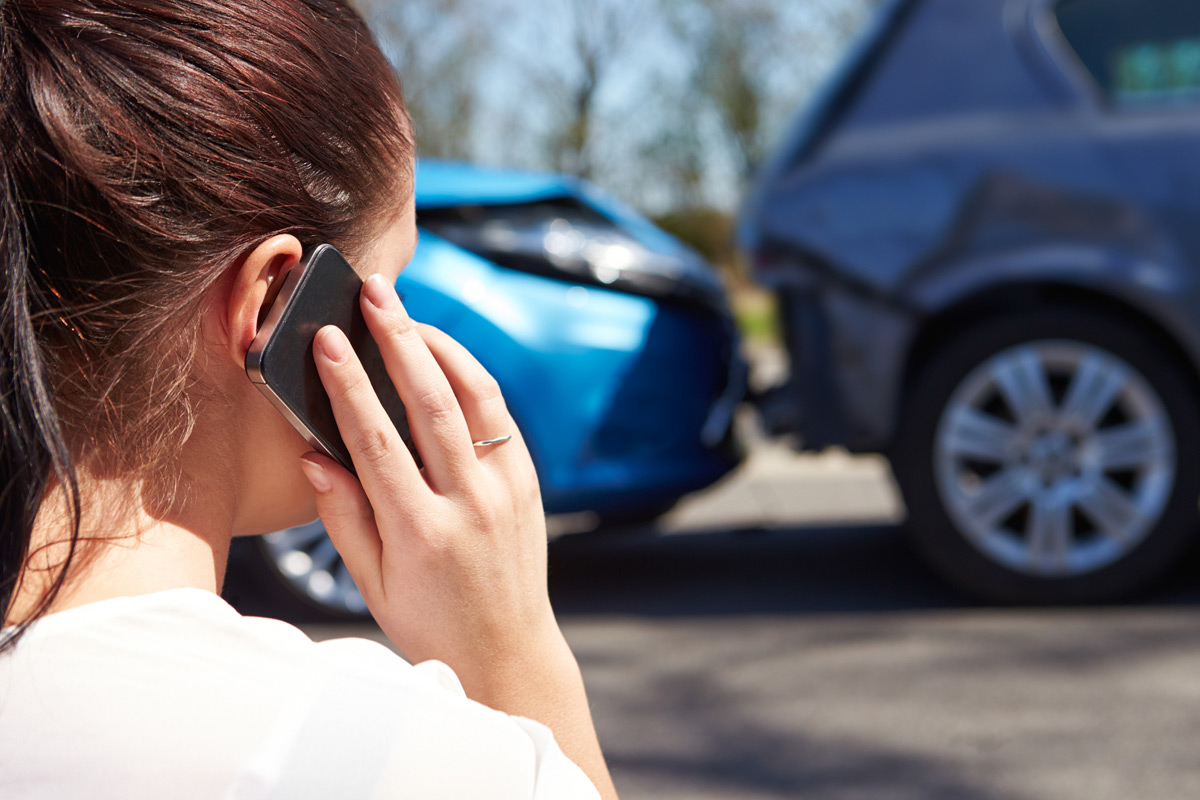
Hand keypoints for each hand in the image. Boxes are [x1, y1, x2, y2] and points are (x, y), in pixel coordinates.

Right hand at [297, 273, 560, 685]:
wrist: (507, 651)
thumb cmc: (429, 622)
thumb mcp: (373, 585)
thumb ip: (343, 518)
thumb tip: (314, 455)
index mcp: (420, 533)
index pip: (377, 441)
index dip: (348, 384)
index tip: (326, 339)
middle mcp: (469, 504)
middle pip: (430, 402)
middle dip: (397, 339)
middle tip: (374, 292)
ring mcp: (506, 490)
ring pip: (475, 398)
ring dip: (439, 346)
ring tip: (406, 312)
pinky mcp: (528, 483)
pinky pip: (498, 416)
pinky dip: (471, 377)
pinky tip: (443, 355)